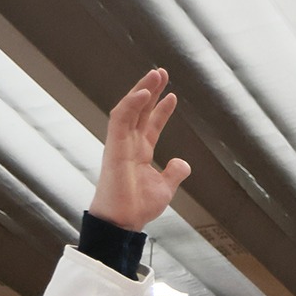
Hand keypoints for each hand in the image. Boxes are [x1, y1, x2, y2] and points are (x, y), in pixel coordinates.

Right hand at [88, 69, 191, 231]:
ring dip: (142, 90)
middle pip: (139, 110)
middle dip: (150, 90)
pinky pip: (120, 120)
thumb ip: (174, 172)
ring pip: (129, 109)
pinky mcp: (113, 147)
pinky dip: (131, 105)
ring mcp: (120, 144)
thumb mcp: (165, 188)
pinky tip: (145, 93)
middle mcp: (129, 144)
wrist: (124, 222)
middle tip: (161, 73)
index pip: (150, 124)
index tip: (172, 94)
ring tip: (155, 75)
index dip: (161, 109)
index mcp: (140, 152)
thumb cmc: (137, 207)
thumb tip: (182, 162)